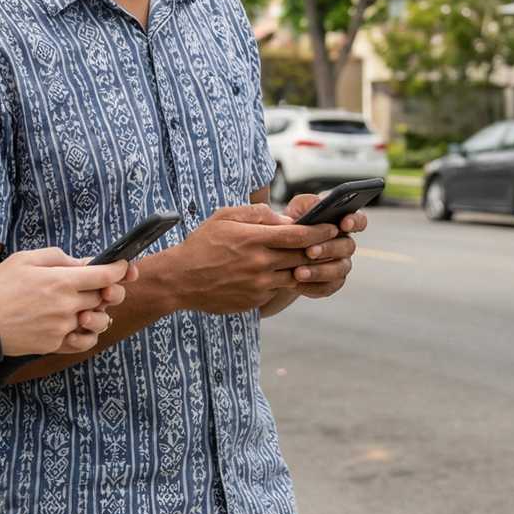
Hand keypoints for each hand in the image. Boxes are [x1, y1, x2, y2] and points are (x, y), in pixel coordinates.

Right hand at [0, 248, 135, 355]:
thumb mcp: (24, 259)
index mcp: (61, 281)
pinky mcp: (54, 344)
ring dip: (98, 312)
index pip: (106, 275)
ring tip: (86, 307)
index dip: (120, 269)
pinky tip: (79, 326)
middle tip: (100, 285)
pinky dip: (87, 334)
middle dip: (107, 289)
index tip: (124, 265)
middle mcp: (66, 306)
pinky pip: (84, 342)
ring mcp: (62, 327)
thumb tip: (81, 262)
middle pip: (104, 297)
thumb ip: (57, 258)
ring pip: (97, 320)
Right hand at [153, 204, 335, 314]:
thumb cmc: (202, 244)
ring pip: (295, 276)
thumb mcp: (225, 217)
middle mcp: (260, 263)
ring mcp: (258, 285)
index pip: (299, 235)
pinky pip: (278, 290)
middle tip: (334, 243)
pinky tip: (286, 274)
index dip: (320, 231)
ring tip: (313, 259)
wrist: (180, 280)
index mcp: (254, 238)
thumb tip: (286, 219)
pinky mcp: (255, 300)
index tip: (333, 227)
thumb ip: (257, 213)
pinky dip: (285, 281)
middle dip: (320, 249)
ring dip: (306, 268)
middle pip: (302, 256)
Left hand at [282, 192, 367, 297]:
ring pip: (338, 269)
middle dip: (328, 248)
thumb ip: (307, 203)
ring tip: (298, 272)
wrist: (276, 254)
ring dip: (319, 271)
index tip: (344, 223)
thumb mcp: (294, 210)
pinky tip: (296, 283)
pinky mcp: (331, 283)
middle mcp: (344, 244)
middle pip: (347, 246)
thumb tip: (317, 203)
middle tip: (309, 251)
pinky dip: (312, 286)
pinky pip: (327, 287)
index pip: (359, 220)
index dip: (355, 221)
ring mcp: (340, 265)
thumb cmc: (290, 227)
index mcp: (340, 223)